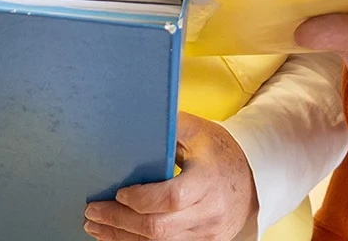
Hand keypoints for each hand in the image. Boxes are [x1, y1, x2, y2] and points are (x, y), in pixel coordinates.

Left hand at [84, 114, 256, 240]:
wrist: (254, 179)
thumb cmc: (221, 152)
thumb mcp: (199, 132)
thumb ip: (169, 127)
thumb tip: (133, 119)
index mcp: (208, 180)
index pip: (171, 198)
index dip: (141, 199)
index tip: (119, 191)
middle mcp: (209, 212)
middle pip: (158, 228)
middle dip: (119, 221)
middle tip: (92, 212)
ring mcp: (206, 233)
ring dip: (122, 237)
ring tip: (97, 226)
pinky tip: (118, 236)